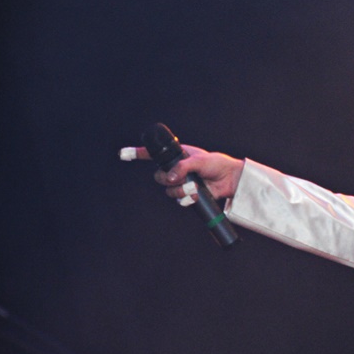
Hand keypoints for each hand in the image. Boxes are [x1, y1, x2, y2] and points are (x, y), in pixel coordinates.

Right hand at [121, 144, 244, 201]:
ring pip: (169, 190)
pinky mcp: (188, 195)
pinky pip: (179, 200)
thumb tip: (170, 178)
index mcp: (177, 156)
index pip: (153, 154)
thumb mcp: (199, 161)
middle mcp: (176, 169)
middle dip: (167, 179)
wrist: (230, 180)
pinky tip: (195, 196)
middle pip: (158, 176)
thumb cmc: (216, 164)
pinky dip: (186, 199)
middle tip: (182, 178)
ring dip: (180, 190)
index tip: (122, 154)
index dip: (137, 153)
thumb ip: (182, 167)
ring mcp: (182, 183)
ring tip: (195, 187)